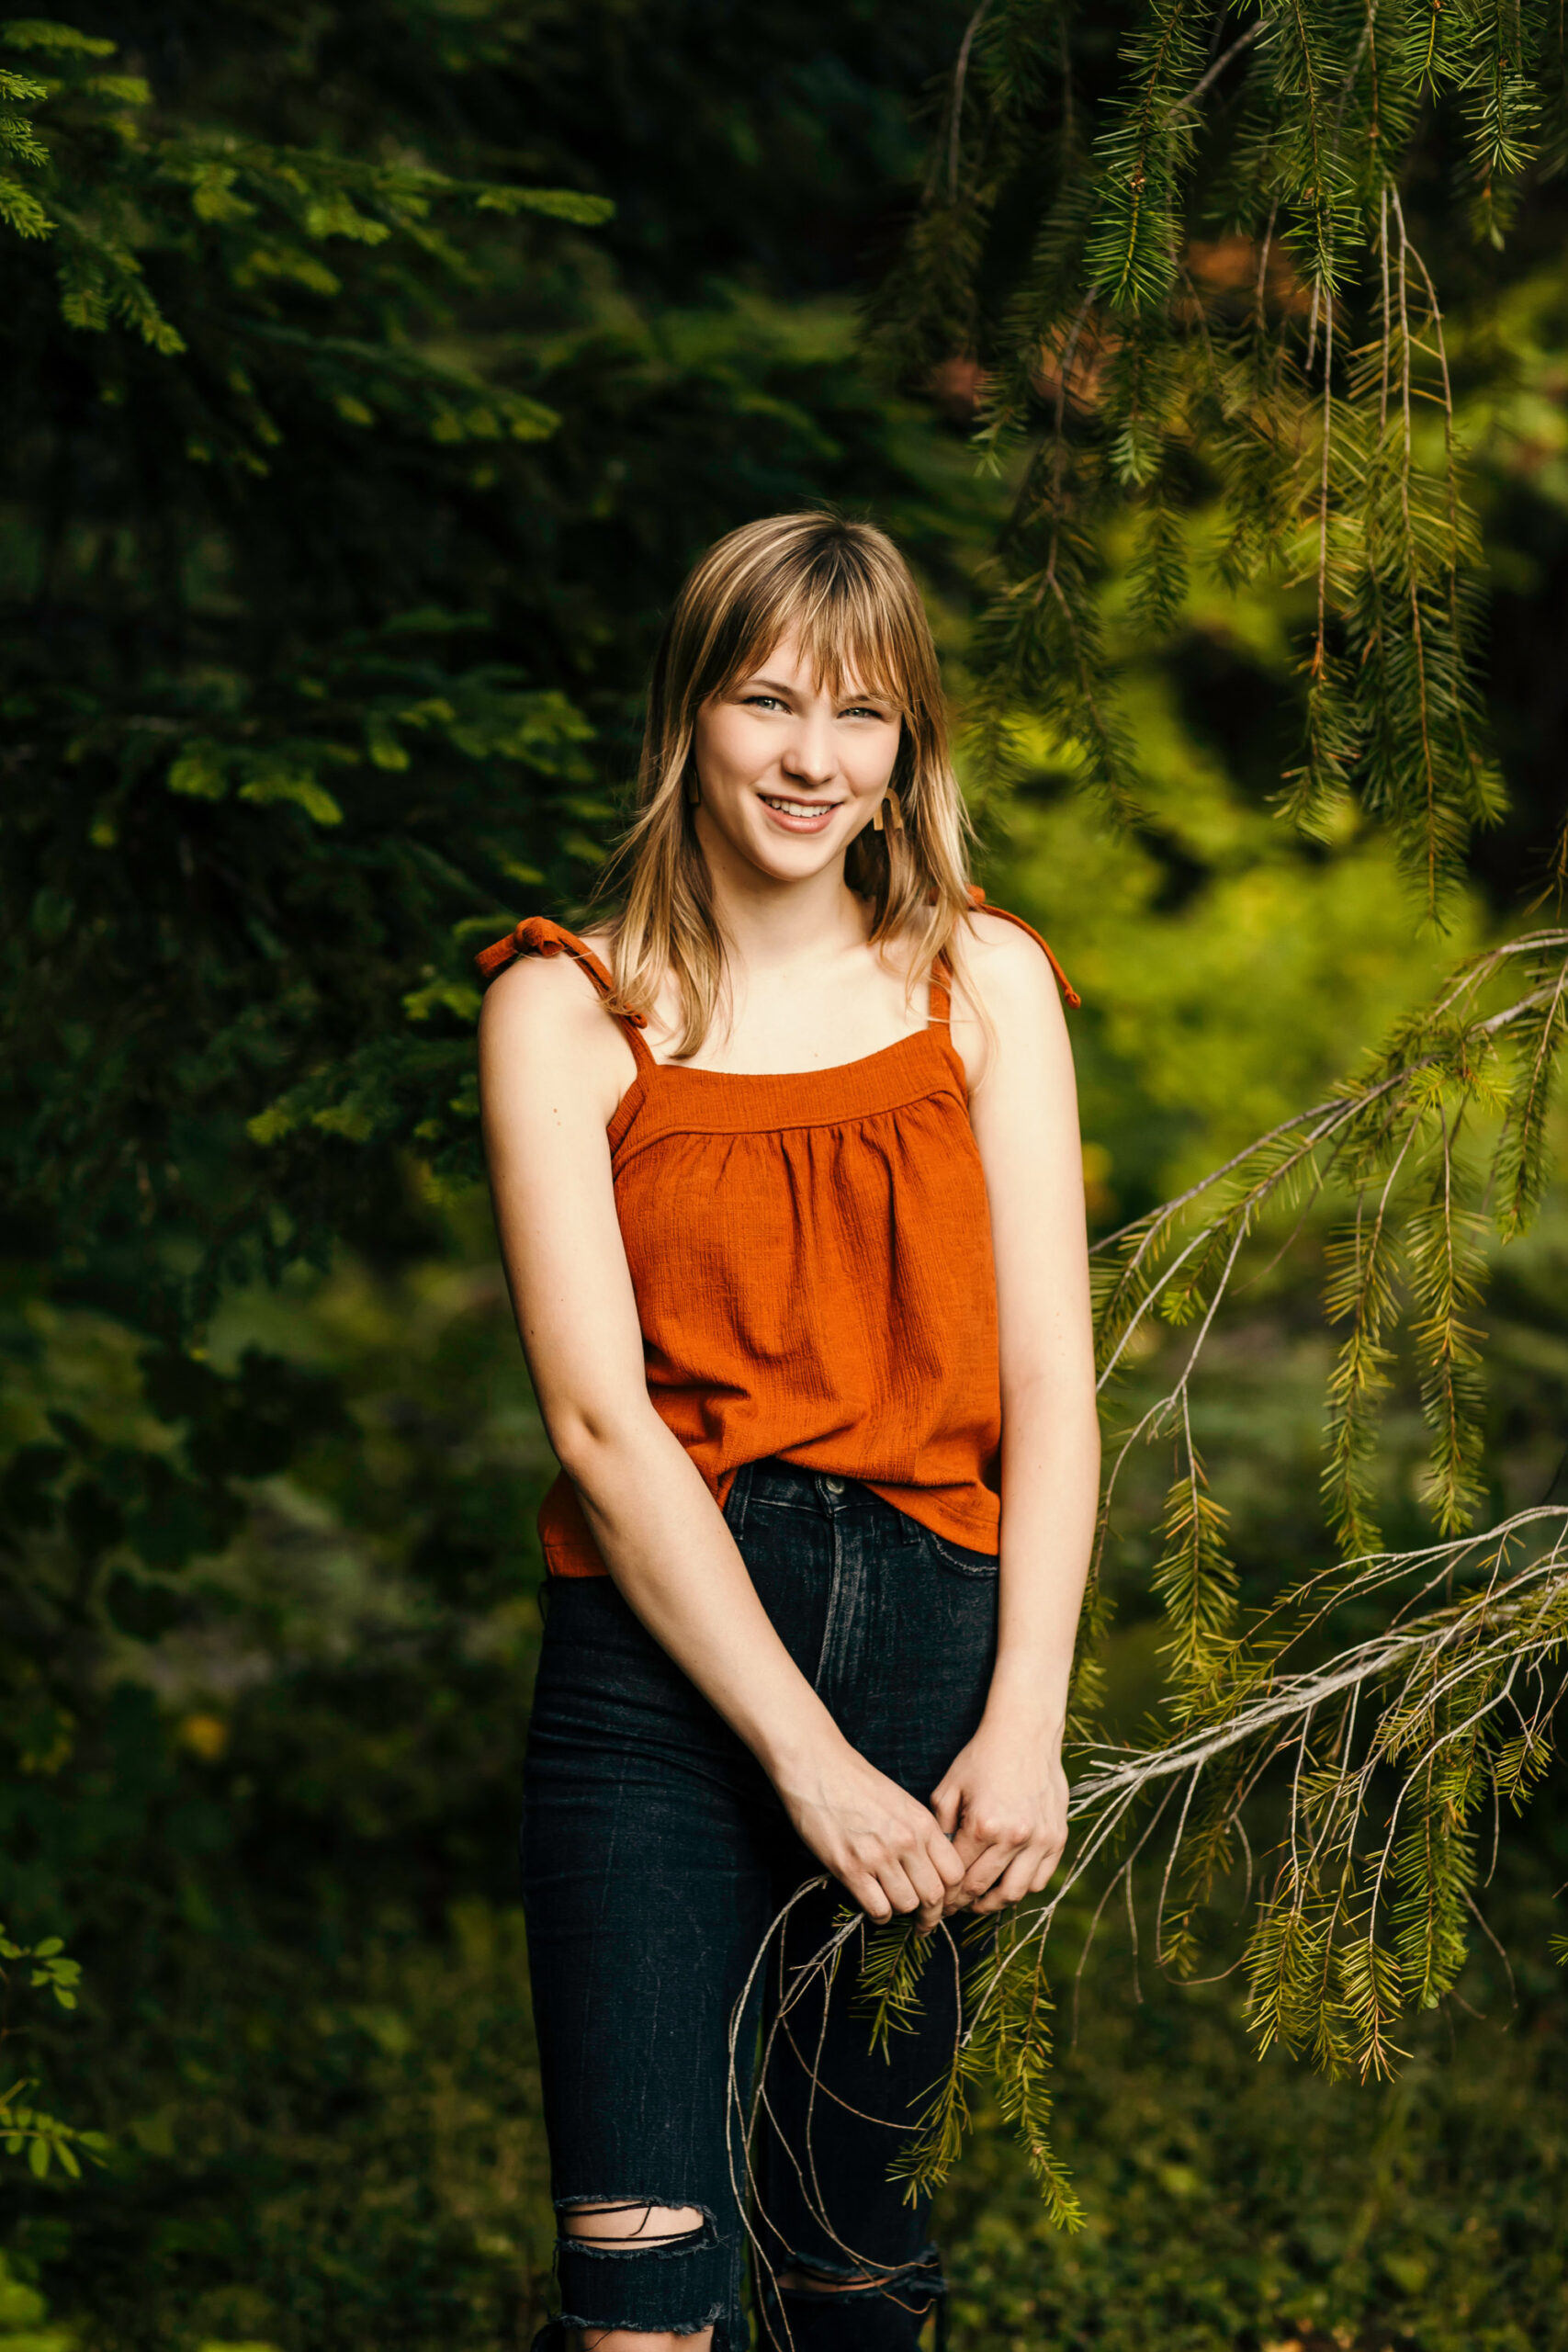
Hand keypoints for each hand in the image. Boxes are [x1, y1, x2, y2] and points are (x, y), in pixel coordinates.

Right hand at [777, 1739, 964, 1928]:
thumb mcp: (901, 1801)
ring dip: (902, 1912)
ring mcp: (878, 1856)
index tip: (943, 1901)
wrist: (816, 1767)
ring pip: (906, 1905)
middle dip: (931, 1915)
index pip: (955, 1873)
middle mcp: (906, 1841)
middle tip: (924, 1922)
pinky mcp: (849, 1868)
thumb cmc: (856, 1782)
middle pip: (934, 1896)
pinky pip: (877, 1909)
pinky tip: (875, 1906)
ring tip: (894, 1906)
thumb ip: (919, 1832)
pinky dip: (880, 1915)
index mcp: (922, 1822)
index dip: (952, 1893)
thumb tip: (930, 1869)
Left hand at [931, 1716, 1068, 1916]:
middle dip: (965, 1903)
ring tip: (981, 1901)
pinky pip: (1041, 1879)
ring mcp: (1040, 1839)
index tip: (938, 1899)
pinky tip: (1008, 1882)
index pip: (960, 1875)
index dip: (946, 1892)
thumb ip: (941, 1827)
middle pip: (985, 1889)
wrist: (1024, 1733)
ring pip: (1016, 1892)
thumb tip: (937, 1859)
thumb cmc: (982, 1757)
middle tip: (954, 1907)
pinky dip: (1024, 1887)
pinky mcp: (1057, 1837)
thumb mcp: (949, 1787)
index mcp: (983, 1825)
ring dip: (995, 1902)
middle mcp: (1014, 1837)